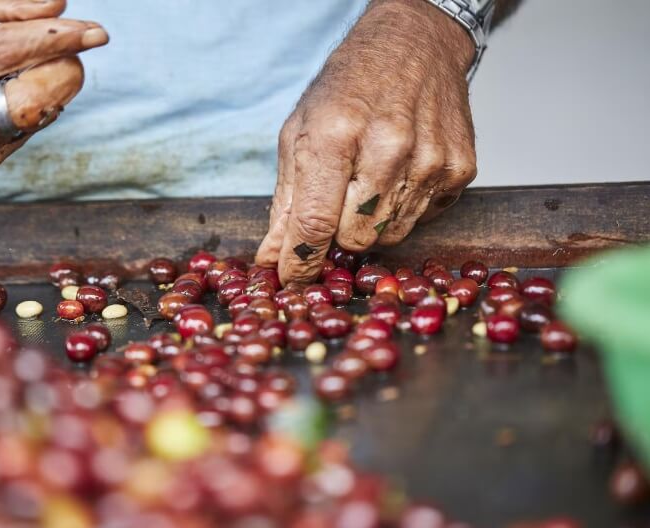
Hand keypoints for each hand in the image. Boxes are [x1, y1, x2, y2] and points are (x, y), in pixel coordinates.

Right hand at [0, 0, 107, 170]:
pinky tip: (12, 89)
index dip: (55, 42)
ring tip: (26, 64)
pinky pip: (27, 132)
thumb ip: (1, 3)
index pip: (2, 54)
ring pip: (33, 119)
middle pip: (26, 102)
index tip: (97, 33)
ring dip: (49, 87)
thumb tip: (59, 8)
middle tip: (69, 47)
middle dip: (61, 70)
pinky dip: (35, 106)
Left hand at [256, 0, 477, 283]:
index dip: (300, 260)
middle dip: (338, 234)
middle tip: (336, 204)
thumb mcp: (300, 132)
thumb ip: (286, 202)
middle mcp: (387, 147)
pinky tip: (399, 173)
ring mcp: (430, 159)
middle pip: (354, 238)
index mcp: (335, 133)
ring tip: (369, 181)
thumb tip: (272, 259)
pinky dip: (404, 208)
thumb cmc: (349, 87)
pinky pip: (422, 219)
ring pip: (389, 236)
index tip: (291, 278)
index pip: (314, 221)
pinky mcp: (460, 168)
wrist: (415, 44)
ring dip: (372, 223)